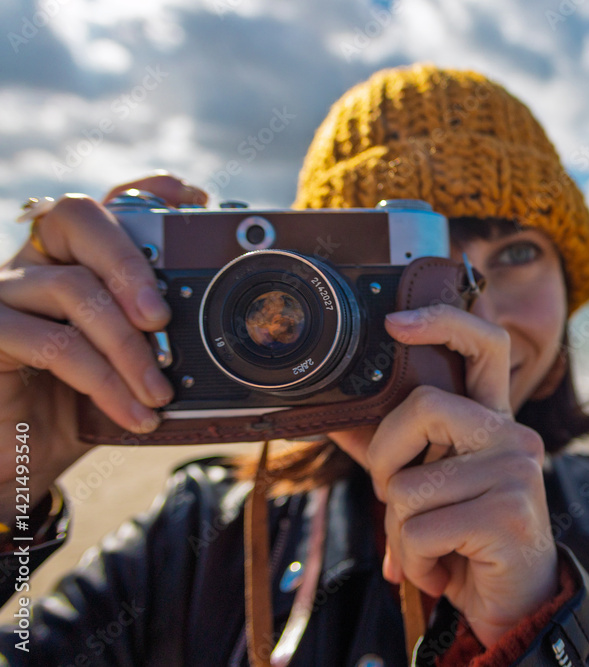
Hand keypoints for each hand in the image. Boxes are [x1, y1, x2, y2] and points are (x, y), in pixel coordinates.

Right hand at [0, 173, 206, 521]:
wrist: (20, 463)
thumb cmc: (78, 408)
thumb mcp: (129, 370)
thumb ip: (162, 345)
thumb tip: (223, 345)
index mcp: (73, 260)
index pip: (105, 206)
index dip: (145, 191)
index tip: (193, 199)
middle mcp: (35, 264)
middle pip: (78, 219)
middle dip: (131, 262)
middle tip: (162, 318)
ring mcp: (6, 295)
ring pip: (73, 289)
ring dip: (128, 347)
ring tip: (159, 392)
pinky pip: (54, 345)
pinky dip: (104, 381)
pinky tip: (135, 413)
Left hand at [364, 305, 558, 647]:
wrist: (511, 603)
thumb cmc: (462, 539)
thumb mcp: (425, 486)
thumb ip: (391, 450)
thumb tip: (328, 414)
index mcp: (493, 419)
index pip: (483, 346)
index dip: (442, 322)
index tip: (394, 324)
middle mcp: (512, 435)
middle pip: (422, 407)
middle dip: (387, 460)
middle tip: (399, 498)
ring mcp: (516, 472)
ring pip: (409, 487)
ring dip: (400, 531)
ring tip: (431, 549)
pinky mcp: (508, 514)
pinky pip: (420, 529)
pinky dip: (414, 561)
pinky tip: (442, 569)